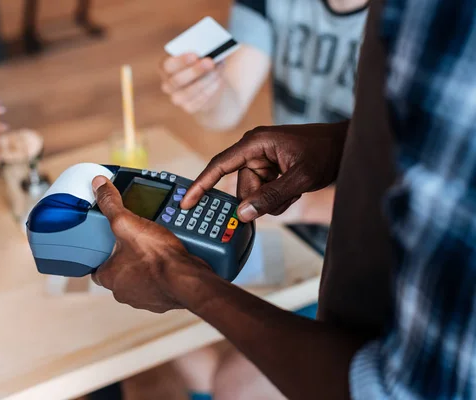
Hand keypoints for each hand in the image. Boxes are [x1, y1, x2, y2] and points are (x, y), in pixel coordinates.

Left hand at [91, 176, 210, 312]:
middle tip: (138, 240)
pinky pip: (159, 284)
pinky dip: (163, 273)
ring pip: (140, 278)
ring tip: (156, 246)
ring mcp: (145, 298)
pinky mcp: (163, 299)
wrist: (188, 280)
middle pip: (120, 271)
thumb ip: (112, 205)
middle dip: (128, 257)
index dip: (103, 254)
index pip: (97, 267)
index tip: (111, 244)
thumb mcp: (128, 223)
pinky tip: (170, 258)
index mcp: (109, 277)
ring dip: (146, 265)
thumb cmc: (157, 258)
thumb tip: (99, 186)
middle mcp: (124, 291)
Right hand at [160, 53, 224, 113]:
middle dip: (195, 71)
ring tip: (217, 71)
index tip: (195, 55)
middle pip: (177, 80)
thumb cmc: (202, 63)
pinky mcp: (189, 107)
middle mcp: (168, 84)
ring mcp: (177, 98)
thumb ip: (202, 53)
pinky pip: (198, 102)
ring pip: (188, 92)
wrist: (208, 83)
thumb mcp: (201, 55)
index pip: (168, 66)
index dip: (181, 61)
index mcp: (166, 67)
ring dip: (205, 81)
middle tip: (210, 62)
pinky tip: (217, 81)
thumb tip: (211, 53)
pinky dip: (209, 91)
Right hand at [181, 123, 347, 222]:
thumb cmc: (325, 152)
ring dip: (273, 201)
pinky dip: (278, 198)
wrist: (346, 146)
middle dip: (261, 199)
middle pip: (241, 188)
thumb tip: (243, 214)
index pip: (219, 166)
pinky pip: (264, 193)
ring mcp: (262, 162)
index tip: (186, 203)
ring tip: (295, 190)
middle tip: (286, 196)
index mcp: (254, 143)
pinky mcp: (270, 170)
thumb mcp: (300, 177)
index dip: (201, 185)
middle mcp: (254, 151)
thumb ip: (271, 196)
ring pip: (253, 195)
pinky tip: (295, 189)